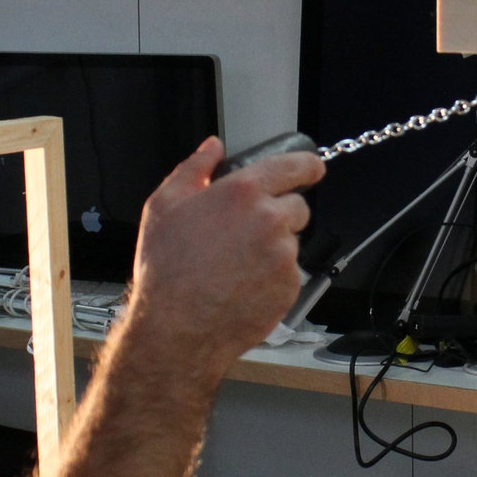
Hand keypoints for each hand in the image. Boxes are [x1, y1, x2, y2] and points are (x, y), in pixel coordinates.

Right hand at [128, 136, 324, 370]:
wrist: (177, 328)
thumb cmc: (166, 268)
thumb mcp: (164, 205)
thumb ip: (194, 168)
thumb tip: (213, 147)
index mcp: (243, 192)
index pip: (295, 166)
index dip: (308, 166)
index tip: (312, 169)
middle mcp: (270, 219)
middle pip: (298, 206)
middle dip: (280, 213)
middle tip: (248, 232)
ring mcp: (284, 255)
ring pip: (291, 242)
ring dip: (274, 247)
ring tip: (236, 264)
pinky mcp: (290, 286)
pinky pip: (289, 272)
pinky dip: (273, 276)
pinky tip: (243, 284)